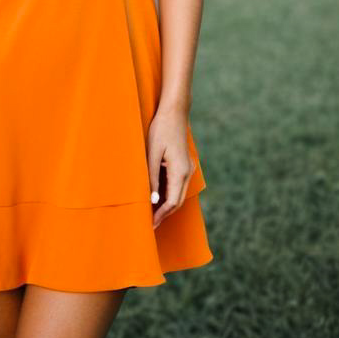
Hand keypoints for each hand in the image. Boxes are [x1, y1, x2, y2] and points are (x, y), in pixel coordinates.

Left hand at [147, 107, 195, 229]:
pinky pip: (178, 185)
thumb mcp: (152, 153)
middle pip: (177, 201)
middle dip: (164, 214)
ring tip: (152, 214)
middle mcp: (187, 172)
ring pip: (178, 194)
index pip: (172, 202)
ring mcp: (188, 168)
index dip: (161, 215)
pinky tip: (157, 197)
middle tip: (150, 225)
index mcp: (179, 171)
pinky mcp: (184, 164)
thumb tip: (152, 200)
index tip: (150, 225)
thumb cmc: (160, 130)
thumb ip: (152, 177)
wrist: (174, 112)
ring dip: (166, 205)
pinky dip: (169, 194)